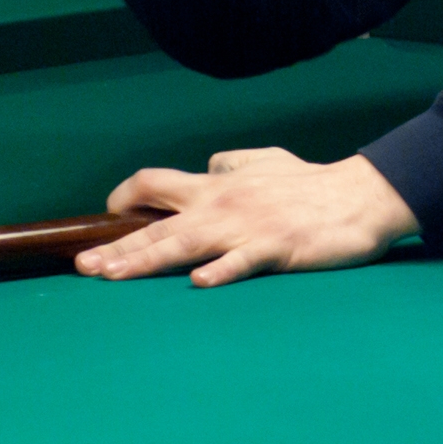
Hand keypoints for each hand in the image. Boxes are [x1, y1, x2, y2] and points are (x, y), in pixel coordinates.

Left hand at [73, 148, 419, 287]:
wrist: (360, 196)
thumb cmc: (311, 182)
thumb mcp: (265, 160)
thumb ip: (231, 163)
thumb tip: (208, 165)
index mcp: (217, 184)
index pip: (156, 183)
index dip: (125, 197)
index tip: (104, 216)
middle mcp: (222, 203)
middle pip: (159, 225)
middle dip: (117, 248)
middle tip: (83, 267)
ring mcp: (247, 227)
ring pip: (186, 245)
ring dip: (146, 261)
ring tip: (114, 276)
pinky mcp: (276, 248)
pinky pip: (242, 261)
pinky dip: (220, 271)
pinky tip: (199, 283)